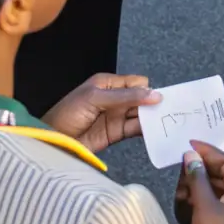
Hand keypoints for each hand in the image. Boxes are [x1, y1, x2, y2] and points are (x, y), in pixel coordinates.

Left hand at [43, 73, 159, 152]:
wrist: (53, 141)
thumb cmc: (68, 113)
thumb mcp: (96, 98)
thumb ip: (125, 97)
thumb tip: (154, 94)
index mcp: (108, 83)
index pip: (136, 83)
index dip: (148, 90)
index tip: (161, 99)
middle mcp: (115, 98)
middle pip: (141, 98)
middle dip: (153, 103)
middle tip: (171, 111)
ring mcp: (116, 116)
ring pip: (140, 114)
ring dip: (152, 118)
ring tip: (168, 122)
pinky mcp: (116, 133)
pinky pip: (135, 129)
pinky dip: (146, 131)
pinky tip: (156, 132)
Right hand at [183, 141, 223, 223]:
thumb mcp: (203, 205)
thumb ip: (197, 178)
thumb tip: (191, 155)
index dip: (210, 151)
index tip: (191, 145)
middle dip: (204, 166)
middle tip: (186, 161)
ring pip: (221, 186)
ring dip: (203, 180)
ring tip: (184, 179)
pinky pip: (219, 199)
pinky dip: (205, 193)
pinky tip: (190, 194)